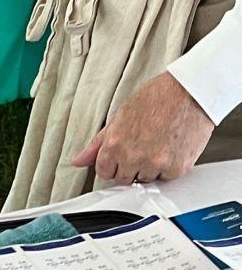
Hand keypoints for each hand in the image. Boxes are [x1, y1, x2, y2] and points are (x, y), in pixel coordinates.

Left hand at [71, 71, 214, 184]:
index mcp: (115, 145)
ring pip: (146, 180)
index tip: (123, 154)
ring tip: (159, 144)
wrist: (191, 90)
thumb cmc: (159, 97)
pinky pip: (167, 178)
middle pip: (124, 179)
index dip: (114, 163)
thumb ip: (98, 143)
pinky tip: (172, 148)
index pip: (104, 172)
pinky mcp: (175, 168)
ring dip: (151, 168)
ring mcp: (155, 164)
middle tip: (144, 146)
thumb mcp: (121, 115)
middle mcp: (133, 157)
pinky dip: (170, 167)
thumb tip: (78, 161)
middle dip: (131, 167)